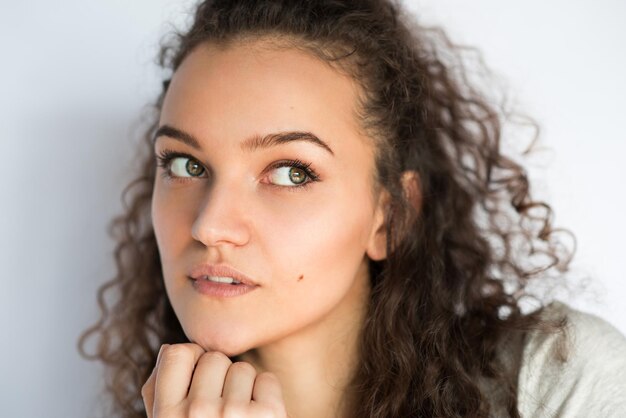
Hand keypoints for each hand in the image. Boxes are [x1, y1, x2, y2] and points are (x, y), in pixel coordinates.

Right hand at [141, 343, 288, 416]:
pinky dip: (267, 396)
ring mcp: (233, 416)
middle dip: (220, 377)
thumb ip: (160, 391)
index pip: (178, 352)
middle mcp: (196, 414)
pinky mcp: (267, 417)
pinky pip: (267, 379)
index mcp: (166, 416)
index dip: (192, 361)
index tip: (199, 382)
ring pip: (242, 368)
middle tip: (221, 410)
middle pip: (214, 358)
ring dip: (244, 389)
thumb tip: (171, 348)